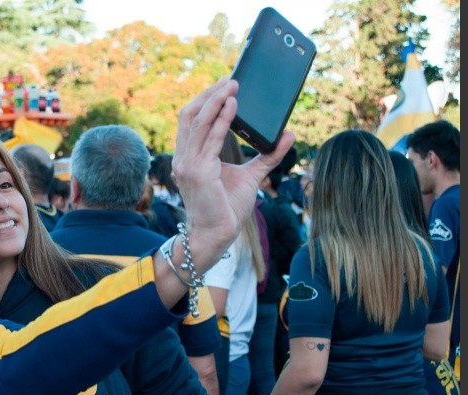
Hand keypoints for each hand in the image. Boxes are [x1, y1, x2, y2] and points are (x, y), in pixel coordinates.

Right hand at [172, 77, 293, 271]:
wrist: (216, 235)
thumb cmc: (227, 209)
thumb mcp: (250, 176)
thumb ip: (267, 155)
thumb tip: (289, 134)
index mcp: (190, 157)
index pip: (192, 120)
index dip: (206, 100)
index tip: (224, 85)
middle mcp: (184, 158)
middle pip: (191, 115)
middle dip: (210, 94)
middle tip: (230, 79)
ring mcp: (188, 164)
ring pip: (198, 121)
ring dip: (216, 100)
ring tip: (232, 86)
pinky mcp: (198, 171)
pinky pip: (210, 138)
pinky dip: (222, 119)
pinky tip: (234, 106)